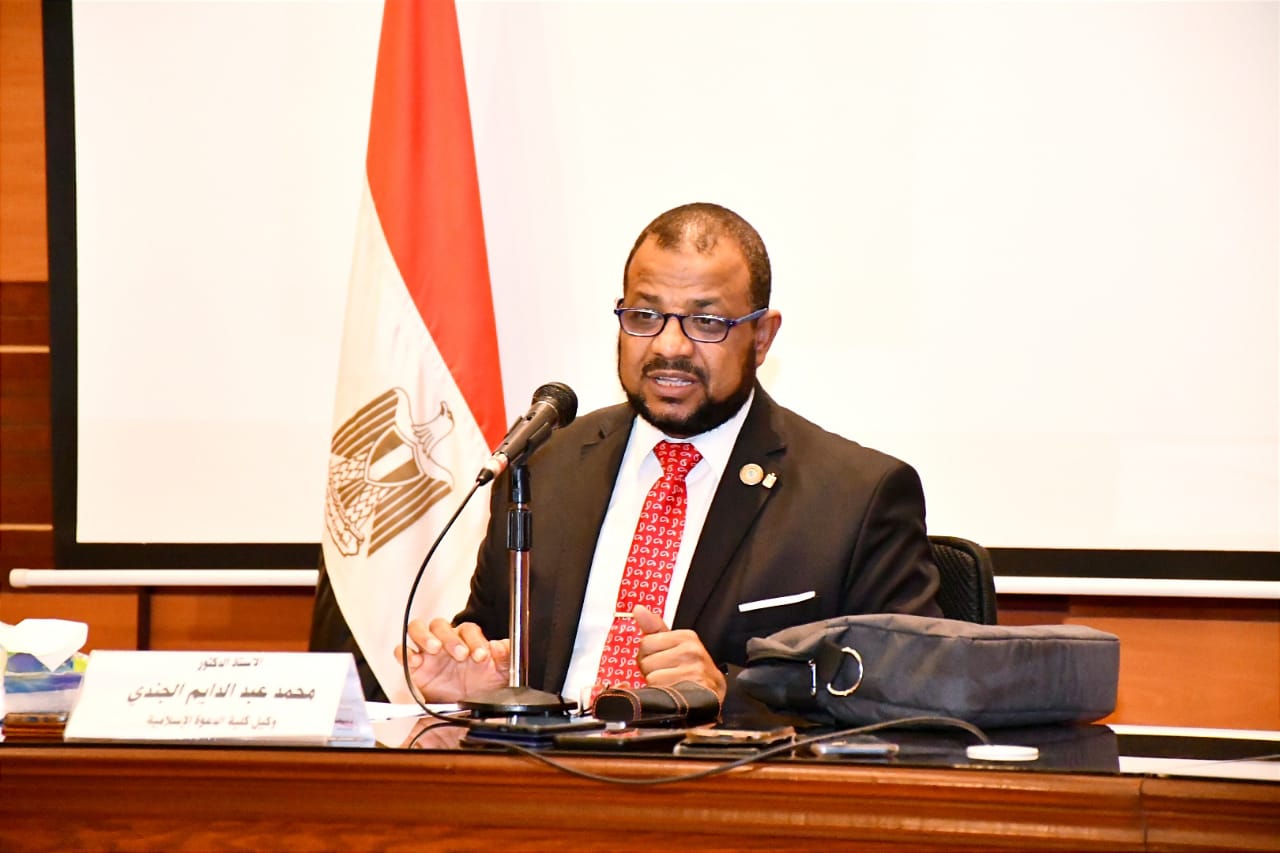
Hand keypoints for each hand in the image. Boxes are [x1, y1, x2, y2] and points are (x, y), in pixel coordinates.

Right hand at [395, 617, 510, 702]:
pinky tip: (414, 661)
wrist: (467, 707)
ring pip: (418, 629)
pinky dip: (404, 653)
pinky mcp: (415, 667)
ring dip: (425, 636)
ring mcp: (428, 652)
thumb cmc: (483, 685)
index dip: (474, 640)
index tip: (481, 655)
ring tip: (435, 648)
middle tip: (460, 654)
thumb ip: (506, 656)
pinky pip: (402, 652)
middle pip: (441, 625)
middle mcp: (446, 642)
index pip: (468, 629)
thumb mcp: (501, 672)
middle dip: (450, 638)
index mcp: (467, 639)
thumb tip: (502, 646)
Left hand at [632, 605, 726, 701]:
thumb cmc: (691, 669)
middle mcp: (692, 651)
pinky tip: (672, 693)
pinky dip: (661, 695)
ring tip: (671, 683)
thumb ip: (654, 628)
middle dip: (652, 671)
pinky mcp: (690, 691)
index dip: (649, 655)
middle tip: (668, 674)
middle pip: (646, 662)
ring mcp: (693, 671)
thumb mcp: (675, 644)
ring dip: (657, 684)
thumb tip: (638, 609)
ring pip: (651, 677)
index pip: (645, 643)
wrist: (713, 694)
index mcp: (686, 637)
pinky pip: (658, 690)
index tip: (663, 660)